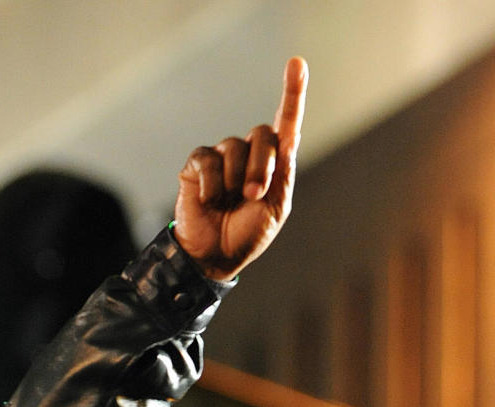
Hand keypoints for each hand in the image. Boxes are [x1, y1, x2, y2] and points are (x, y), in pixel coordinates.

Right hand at [173, 55, 307, 279]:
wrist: (214, 256)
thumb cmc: (247, 235)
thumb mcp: (274, 209)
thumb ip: (282, 175)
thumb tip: (288, 138)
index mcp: (274, 165)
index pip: (285, 125)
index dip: (292, 94)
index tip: (297, 64)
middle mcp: (249, 154)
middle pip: (261, 134)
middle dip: (261, 166)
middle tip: (253, 195)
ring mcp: (222, 157)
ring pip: (234, 147)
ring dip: (236, 179)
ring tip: (230, 201)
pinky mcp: (198, 164)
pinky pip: (207, 160)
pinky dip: (211, 185)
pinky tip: (210, 201)